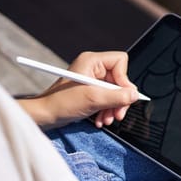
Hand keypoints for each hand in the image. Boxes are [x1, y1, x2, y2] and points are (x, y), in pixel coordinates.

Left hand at [19, 51, 138, 129]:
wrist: (45, 116)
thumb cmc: (61, 103)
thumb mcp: (94, 99)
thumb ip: (117, 96)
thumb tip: (135, 95)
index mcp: (92, 61)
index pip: (120, 62)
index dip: (124, 79)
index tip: (122, 96)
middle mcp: (93, 67)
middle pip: (119, 79)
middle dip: (119, 99)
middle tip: (118, 114)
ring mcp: (92, 79)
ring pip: (115, 91)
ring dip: (113, 107)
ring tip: (107, 119)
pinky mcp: (90, 91)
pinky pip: (107, 98)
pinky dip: (106, 110)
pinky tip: (101, 119)